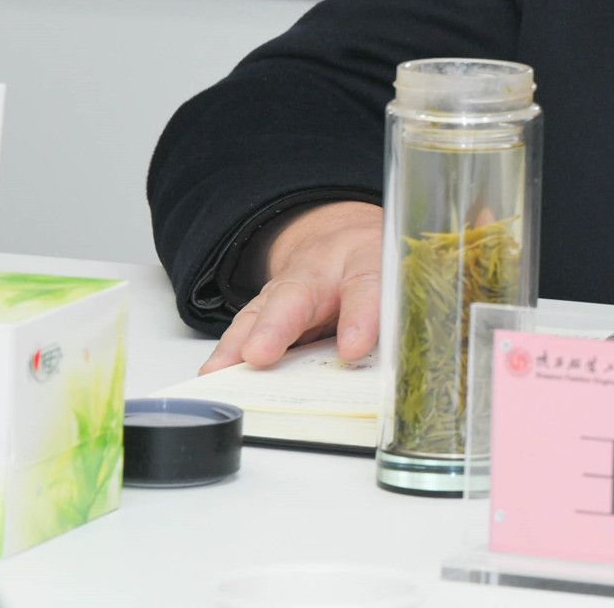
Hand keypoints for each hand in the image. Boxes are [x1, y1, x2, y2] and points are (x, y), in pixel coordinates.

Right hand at [200, 201, 382, 372]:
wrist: (346, 240)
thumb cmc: (375, 267)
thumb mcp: (399, 283)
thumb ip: (397, 320)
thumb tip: (397, 367)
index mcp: (367, 258)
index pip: (366, 284)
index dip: (360, 317)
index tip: (352, 348)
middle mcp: (320, 271)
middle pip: (296, 295)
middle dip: (276, 326)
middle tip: (260, 354)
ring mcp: (287, 289)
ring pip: (261, 311)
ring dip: (242, 342)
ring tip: (223, 370)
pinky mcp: (266, 309)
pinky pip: (244, 329)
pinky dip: (228, 352)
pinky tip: (214, 372)